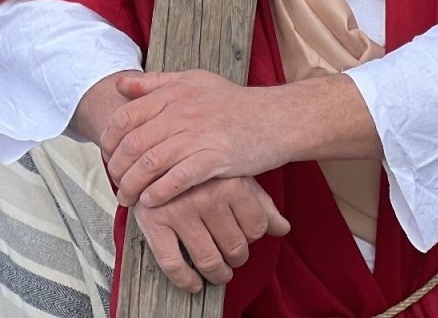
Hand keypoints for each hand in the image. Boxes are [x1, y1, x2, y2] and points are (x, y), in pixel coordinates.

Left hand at [102, 70, 283, 208]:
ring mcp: (199, 135)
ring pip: (151, 164)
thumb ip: (154, 83)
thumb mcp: (193, 81)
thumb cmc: (232, 103)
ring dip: (132, 186)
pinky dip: (159, 193)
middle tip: (115, 183)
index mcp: (174, 92)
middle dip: (117, 168)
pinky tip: (151, 202)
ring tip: (128, 199)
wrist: (275, 118)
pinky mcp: (216, 158)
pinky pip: (178, 179)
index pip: (126, 116)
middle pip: (133, 144)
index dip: (109, 140)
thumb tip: (119, 86)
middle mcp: (183, 111)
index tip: (107, 156)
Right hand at [131, 177, 289, 292]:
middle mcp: (207, 197)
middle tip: (231, 257)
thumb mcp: (237, 177)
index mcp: (231, 183)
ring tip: (219, 272)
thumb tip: (283, 228)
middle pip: (236, 247)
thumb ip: (261, 204)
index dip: (253, 237)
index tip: (245, 237)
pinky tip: (194, 283)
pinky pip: (173, 264)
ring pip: (209, 260)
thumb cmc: (203, 170)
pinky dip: (186, 280)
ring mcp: (179, 211)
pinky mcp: (154, 223)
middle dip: (236, 258)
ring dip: (218, 274)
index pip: (257, 227)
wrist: (155, 155)